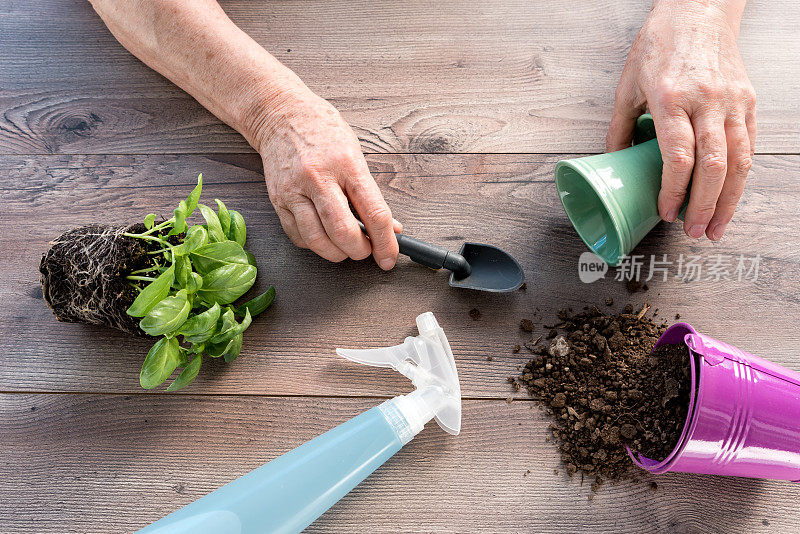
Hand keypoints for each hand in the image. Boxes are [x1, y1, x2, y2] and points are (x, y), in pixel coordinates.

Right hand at [256, 89, 401, 267]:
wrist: (280, 114)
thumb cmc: (323, 131)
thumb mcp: (356, 153)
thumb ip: (371, 193)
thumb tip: (389, 226)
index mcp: (347, 164)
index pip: (374, 213)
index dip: (385, 242)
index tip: (389, 258)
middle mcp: (318, 177)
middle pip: (343, 232)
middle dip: (360, 251)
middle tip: (366, 251)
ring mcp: (295, 190)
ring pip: (317, 240)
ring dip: (337, 253)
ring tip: (345, 248)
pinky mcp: (278, 200)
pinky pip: (297, 236)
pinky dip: (314, 245)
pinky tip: (323, 237)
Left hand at [606, 0, 755, 240]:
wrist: (697, 9)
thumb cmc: (658, 46)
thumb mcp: (626, 86)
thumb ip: (619, 129)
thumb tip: (611, 165)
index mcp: (671, 99)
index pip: (678, 156)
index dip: (673, 191)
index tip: (666, 212)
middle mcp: (706, 101)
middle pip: (713, 165)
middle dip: (705, 206)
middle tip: (696, 232)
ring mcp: (732, 101)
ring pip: (738, 160)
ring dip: (729, 200)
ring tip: (717, 227)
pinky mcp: (747, 101)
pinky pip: (749, 145)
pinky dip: (741, 176)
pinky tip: (731, 196)